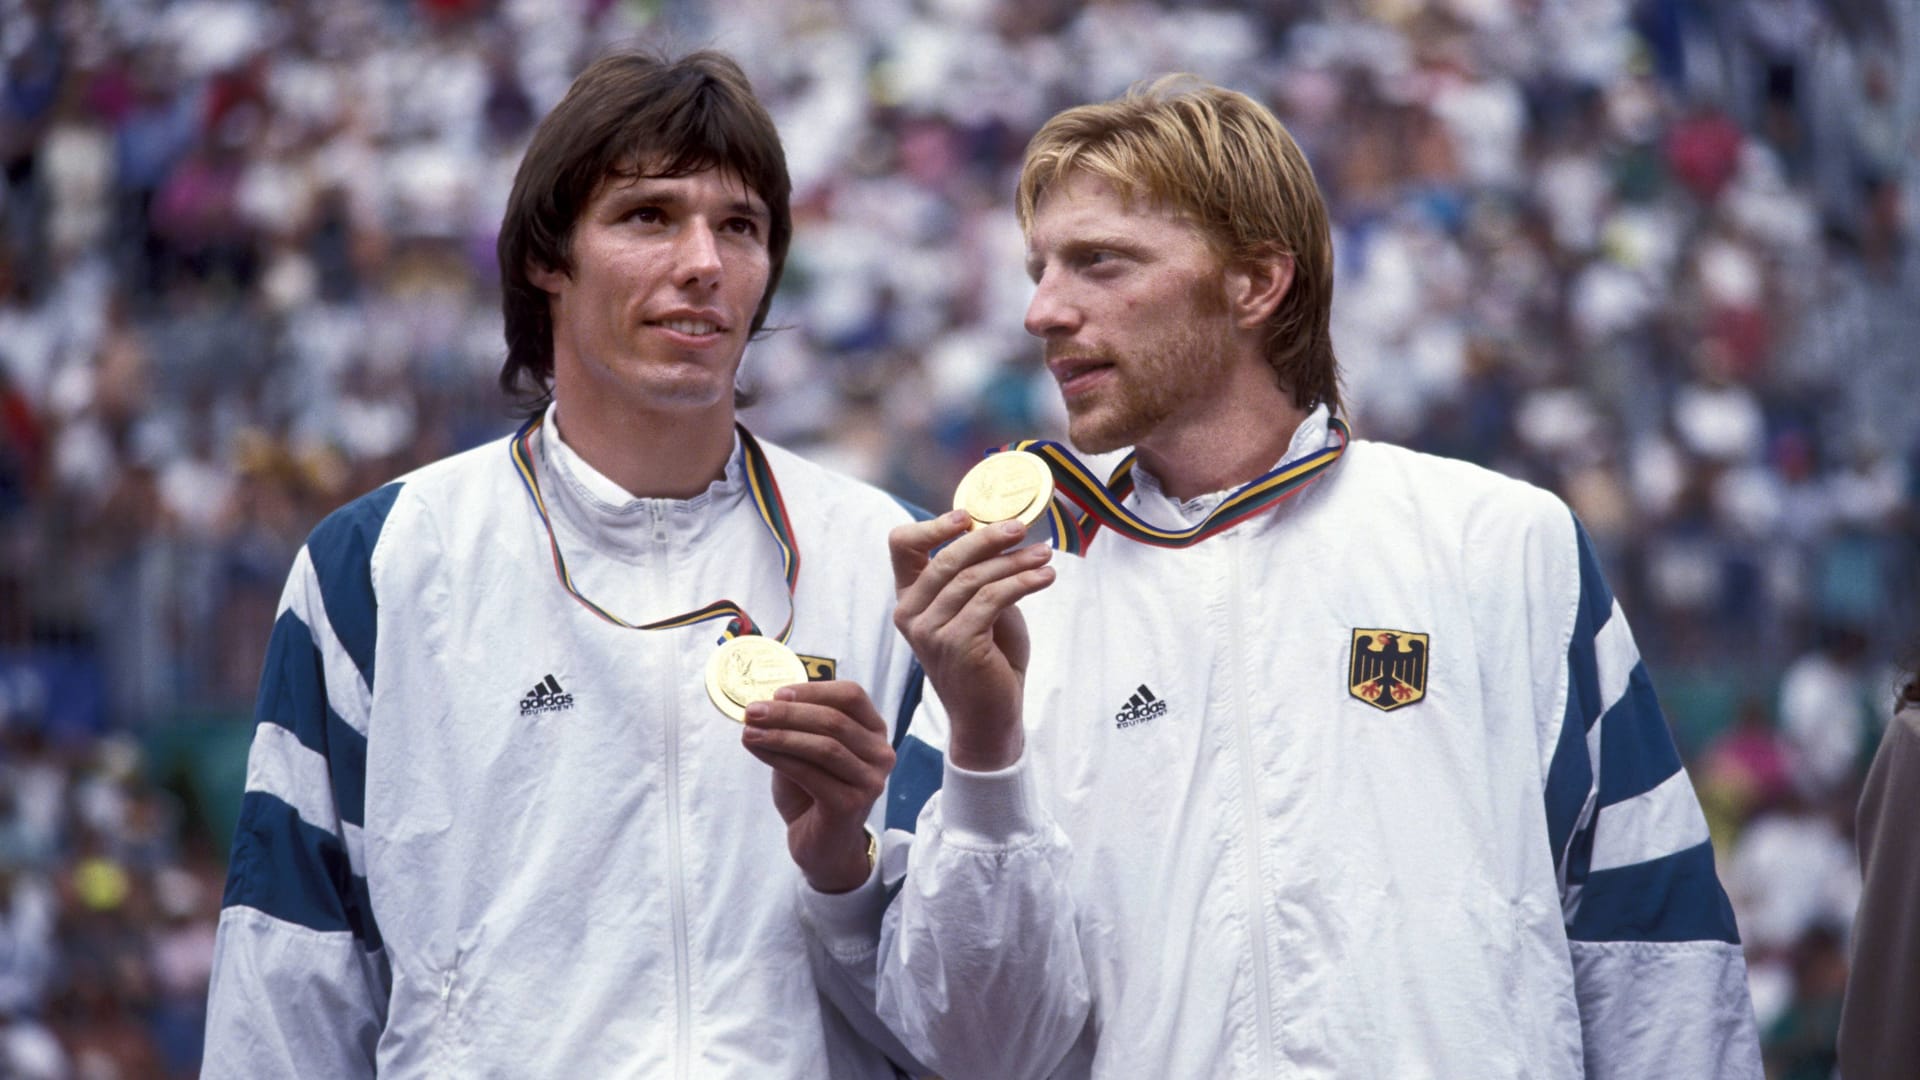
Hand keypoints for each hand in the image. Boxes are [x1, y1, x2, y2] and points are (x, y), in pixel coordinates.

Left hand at [741, 680, 892, 893]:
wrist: (822, 846)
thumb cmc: (813, 793)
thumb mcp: (806, 751)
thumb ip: (796, 727)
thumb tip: (764, 706)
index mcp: (874, 732)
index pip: (852, 696)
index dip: (814, 690)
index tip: (777, 693)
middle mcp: (881, 754)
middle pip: (835, 720)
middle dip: (788, 713)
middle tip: (752, 711)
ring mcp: (870, 781)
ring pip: (824, 746)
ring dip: (781, 735)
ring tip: (748, 731)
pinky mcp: (852, 804)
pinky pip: (811, 773)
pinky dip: (780, 758)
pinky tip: (757, 750)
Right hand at [888, 510, 1055, 770]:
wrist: (990, 716)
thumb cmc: (987, 660)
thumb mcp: (979, 609)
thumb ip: (979, 576)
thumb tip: (1002, 534)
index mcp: (911, 599)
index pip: (902, 546)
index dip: (932, 525)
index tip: (967, 517)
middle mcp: (911, 614)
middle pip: (946, 558)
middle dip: (988, 539)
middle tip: (1021, 529)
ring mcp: (930, 631)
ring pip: (973, 578)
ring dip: (1015, 562)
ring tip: (1045, 556)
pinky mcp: (957, 644)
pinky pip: (992, 599)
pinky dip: (1023, 582)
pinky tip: (1045, 577)